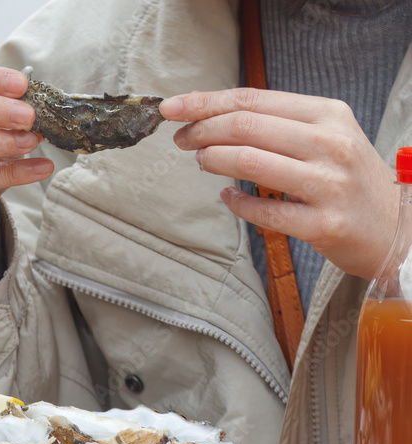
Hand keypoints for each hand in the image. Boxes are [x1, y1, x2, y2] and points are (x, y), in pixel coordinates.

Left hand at [161, 88, 399, 278]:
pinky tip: (227, 198)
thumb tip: (214, 118)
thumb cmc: (348, 178)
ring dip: (212, 160)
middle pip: (245, 126)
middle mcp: (331, 144)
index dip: (205, 102)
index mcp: (328, 115)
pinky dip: (237, 203)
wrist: (397, 227)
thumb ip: (277, 124)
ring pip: (250, 161)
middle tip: (180, 139)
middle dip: (201, 130)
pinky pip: (264, 210)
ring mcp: (329, 185)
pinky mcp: (324, 224)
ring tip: (199, 161)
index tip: (172, 108)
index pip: (253, 99)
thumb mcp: (325, 136)